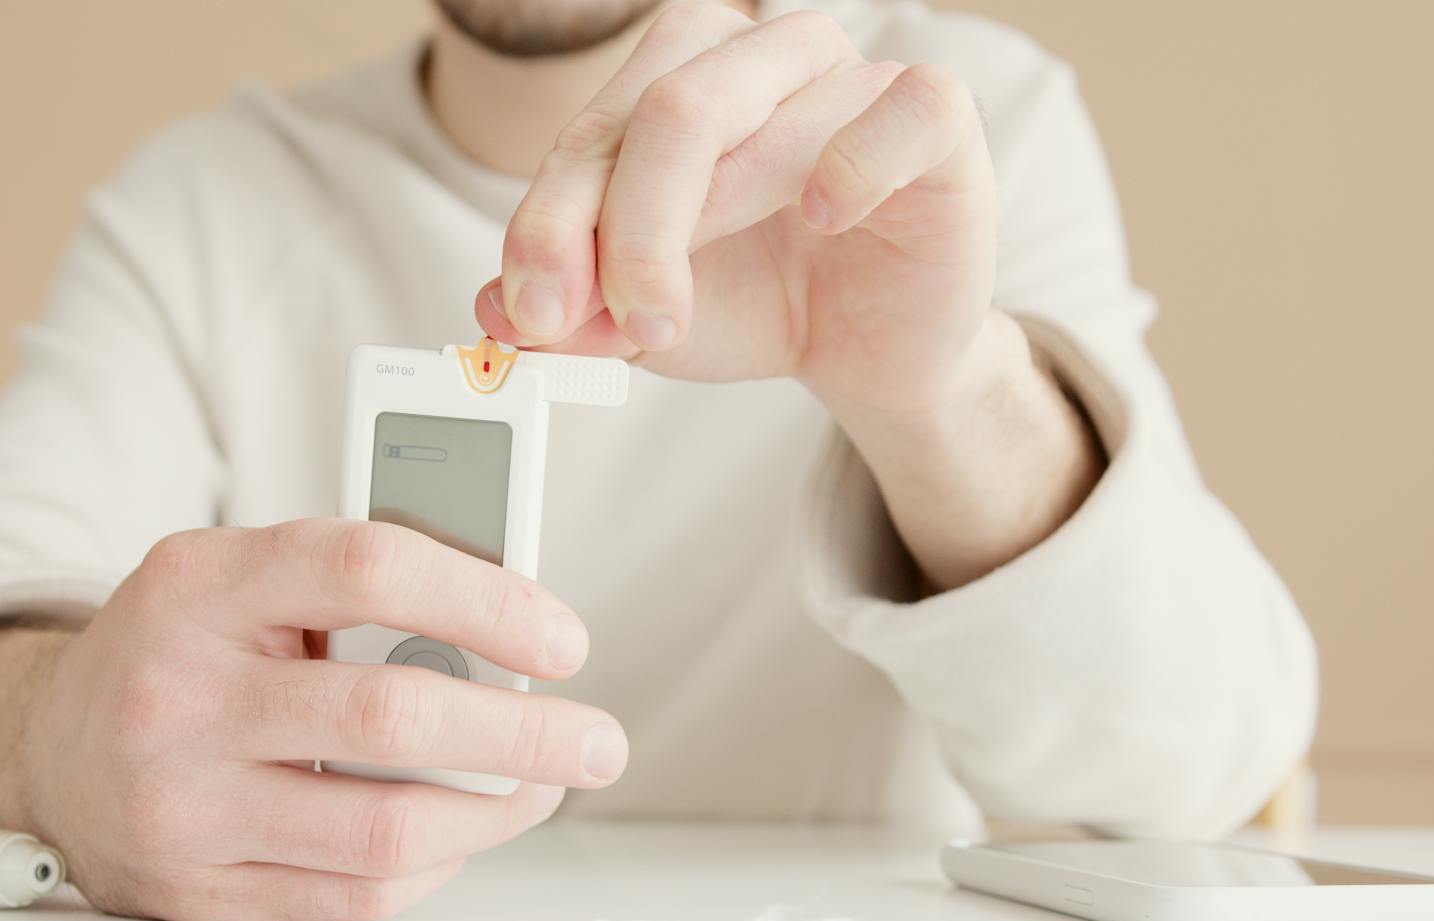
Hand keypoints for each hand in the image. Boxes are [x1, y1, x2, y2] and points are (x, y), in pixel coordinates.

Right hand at [0, 519, 626, 920]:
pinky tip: (455, 832)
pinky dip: (430, 867)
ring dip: (495, 813)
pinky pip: (352, 897)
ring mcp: (182, 803)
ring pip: (384, 830)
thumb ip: (357, 585)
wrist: (46, 748)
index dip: (485, 599)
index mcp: (198, 584)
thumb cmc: (181, 650)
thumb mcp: (241, 578)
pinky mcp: (195, 891)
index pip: (364, 568)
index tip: (562, 641)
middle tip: (598, 741)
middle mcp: (178, 694)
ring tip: (542, 787)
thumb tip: (512, 625)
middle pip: (389, 717)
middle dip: (523, 735)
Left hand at [474, 2, 1001, 416]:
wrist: (869, 350)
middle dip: (619, 226)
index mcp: (679, 76)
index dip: (550, 222)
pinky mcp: (938, 122)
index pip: (597, 131)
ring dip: (696, 221)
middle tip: (610, 325)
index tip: (529, 312)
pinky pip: (901, 108)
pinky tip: (822, 221)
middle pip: (667, 108)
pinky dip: (853, 165)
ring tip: (671, 317)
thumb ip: (572, 311)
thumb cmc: (760, 301)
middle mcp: (761, 57)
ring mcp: (853, 79)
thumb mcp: (644, 321)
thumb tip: (496, 311)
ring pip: (757, 112)